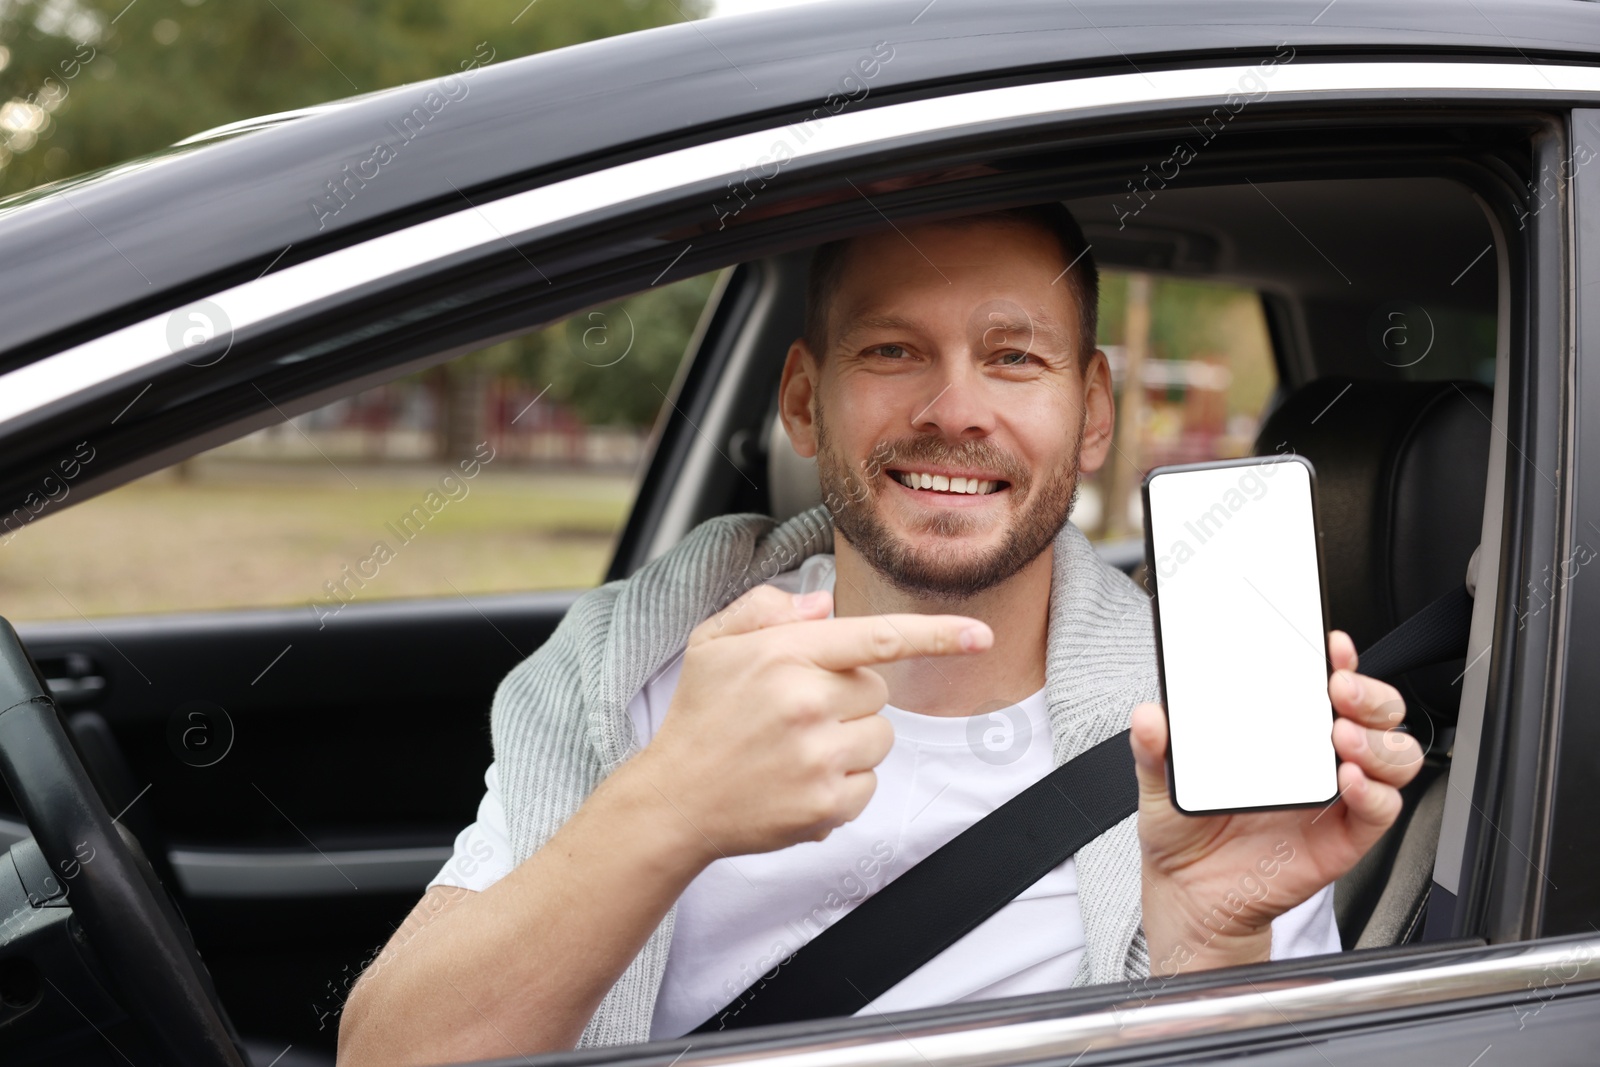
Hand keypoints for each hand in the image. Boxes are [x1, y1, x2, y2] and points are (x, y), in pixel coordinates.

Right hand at [622, 584, 992, 861]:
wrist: (673, 801)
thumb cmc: (699, 716)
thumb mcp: (713, 643)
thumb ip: (766, 609)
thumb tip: (825, 605)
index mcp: (784, 654)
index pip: (877, 637)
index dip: (937, 635)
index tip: (981, 636)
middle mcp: (805, 703)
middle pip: (878, 691)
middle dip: (848, 698)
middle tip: (797, 713)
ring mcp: (817, 758)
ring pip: (881, 738)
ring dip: (851, 741)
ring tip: (797, 748)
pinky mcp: (825, 806)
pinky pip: (869, 784)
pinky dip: (843, 784)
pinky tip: (798, 780)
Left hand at [1130, 629, 1421, 976]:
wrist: (1191, 894)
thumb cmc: (1185, 830)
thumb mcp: (1161, 782)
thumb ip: (1154, 749)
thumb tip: (1148, 716)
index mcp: (1282, 731)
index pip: (1326, 684)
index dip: (1340, 660)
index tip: (1332, 645)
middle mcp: (1317, 757)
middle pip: (1376, 712)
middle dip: (1370, 693)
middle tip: (1340, 689)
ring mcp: (1336, 795)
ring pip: (1393, 756)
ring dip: (1378, 739)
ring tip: (1342, 736)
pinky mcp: (1345, 836)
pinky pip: (1381, 809)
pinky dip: (1374, 792)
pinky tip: (1348, 780)